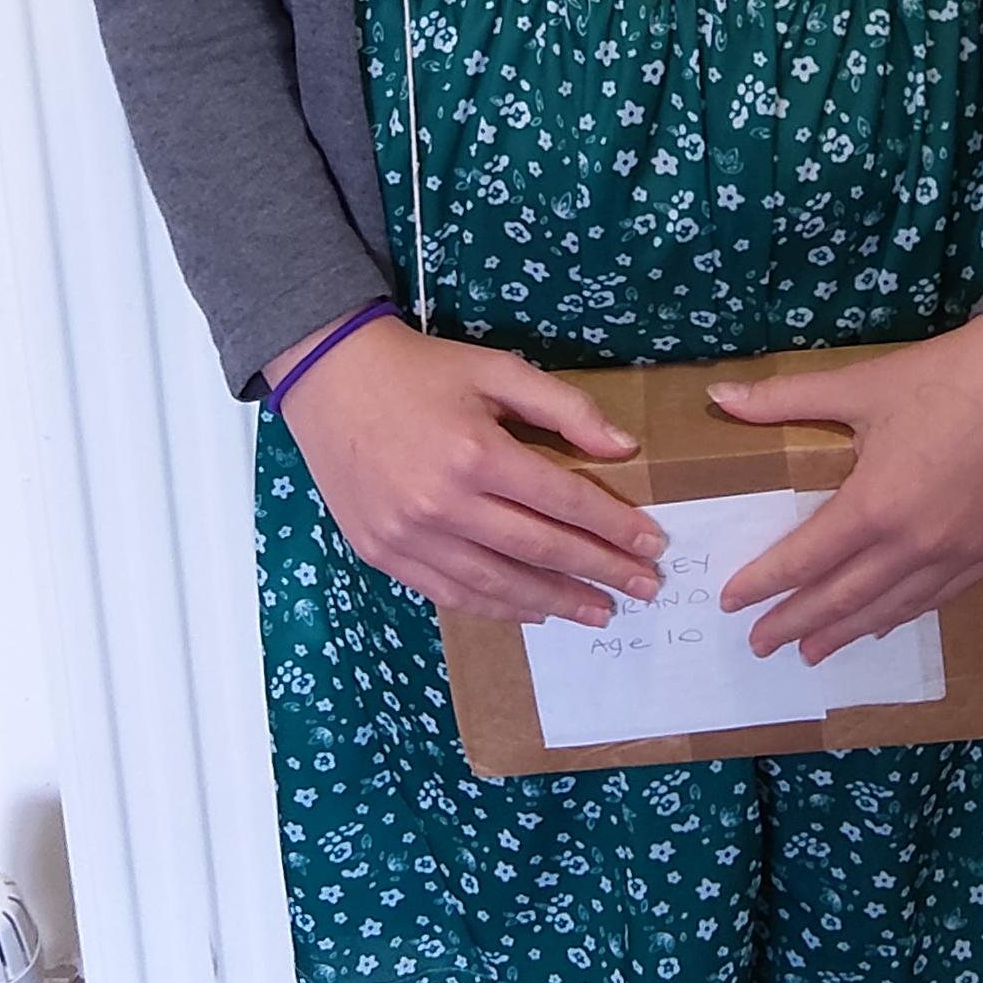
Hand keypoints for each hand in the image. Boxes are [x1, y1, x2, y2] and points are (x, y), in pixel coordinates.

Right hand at [277, 316, 667, 624]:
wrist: (330, 378)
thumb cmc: (421, 370)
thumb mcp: (497, 368)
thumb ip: (564, 408)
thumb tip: (625, 448)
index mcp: (477, 453)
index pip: (563, 501)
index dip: (614, 526)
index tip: (652, 543)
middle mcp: (443, 504)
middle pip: (539, 549)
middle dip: (600, 571)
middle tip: (643, 588)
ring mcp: (409, 536)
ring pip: (497, 584)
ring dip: (556, 603)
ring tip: (599, 613)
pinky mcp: (383, 553)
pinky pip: (451, 594)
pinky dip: (497, 608)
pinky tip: (533, 612)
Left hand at [708, 317, 982, 663]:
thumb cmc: (949, 376)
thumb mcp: (860, 384)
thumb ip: (784, 399)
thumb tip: (718, 395)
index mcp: (874, 505)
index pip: (804, 559)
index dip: (764, 583)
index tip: (733, 602)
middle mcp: (915, 544)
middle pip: (842, 599)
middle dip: (796, 625)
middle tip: (760, 645)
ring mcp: (960, 555)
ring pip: (892, 609)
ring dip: (847, 633)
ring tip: (814, 652)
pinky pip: (939, 599)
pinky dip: (903, 615)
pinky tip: (884, 623)